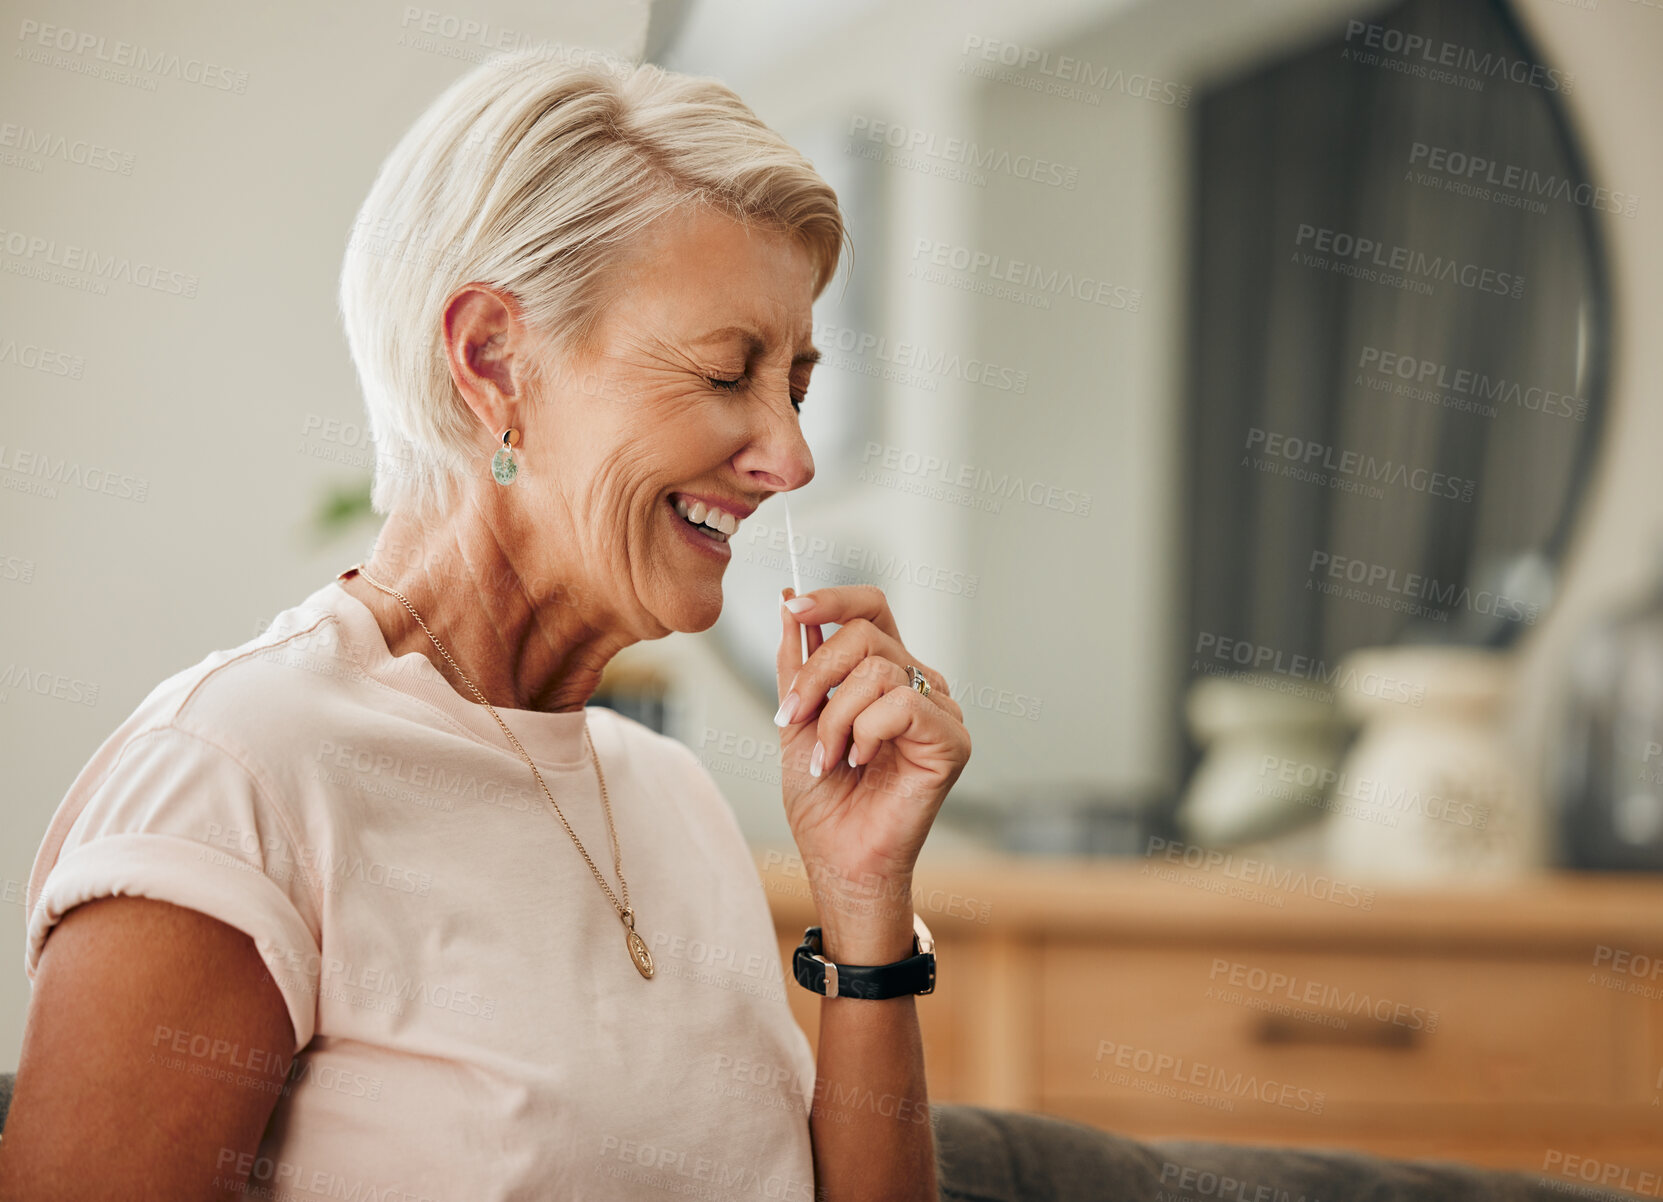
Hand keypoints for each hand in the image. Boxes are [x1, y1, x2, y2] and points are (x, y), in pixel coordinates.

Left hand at [774, 585, 970, 960]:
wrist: (837, 857)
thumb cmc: (823, 798)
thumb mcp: (796, 718)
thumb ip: (796, 663)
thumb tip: (790, 603)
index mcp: (884, 672)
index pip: (871, 609)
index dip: (834, 599)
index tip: (795, 606)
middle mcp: (918, 683)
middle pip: (863, 635)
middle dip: (814, 675)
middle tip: (790, 718)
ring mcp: (940, 709)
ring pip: (878, 670)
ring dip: (835, 717)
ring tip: (829, 757)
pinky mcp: (952, 740)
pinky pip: (903, 704)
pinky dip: (867, 732)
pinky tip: (862, 761)